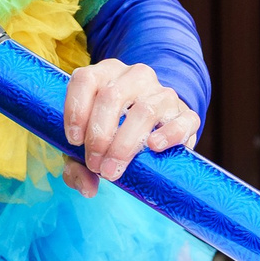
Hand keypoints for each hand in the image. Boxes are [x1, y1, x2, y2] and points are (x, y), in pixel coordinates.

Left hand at [62, 59, 199, 194]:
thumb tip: (87, 186)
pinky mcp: (186, 114)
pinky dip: (169, 134)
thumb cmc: (112, 135)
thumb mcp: (89, 144)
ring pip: (145, 109)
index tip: (73, 141)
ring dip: (125, 143)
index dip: (76, 110)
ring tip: (113, 169)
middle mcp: (135, 77)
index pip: (86, 79)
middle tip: (94, 164)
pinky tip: (154, 146)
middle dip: (99, 135)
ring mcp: (163, 94)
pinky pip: (184, 120)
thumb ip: (77, 166)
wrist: (155, 131)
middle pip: (112, 96)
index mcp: (107, 74)